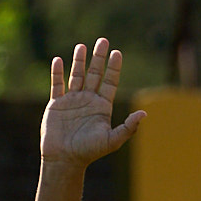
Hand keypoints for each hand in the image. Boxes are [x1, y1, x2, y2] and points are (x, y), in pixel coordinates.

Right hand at [41, 39, 145, 166]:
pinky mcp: (56, 104)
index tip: (117, 53)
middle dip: (98, 58)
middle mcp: (88, 100)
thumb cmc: (89, 152)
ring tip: (82, 46)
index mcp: (102, 106)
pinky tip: (59, 60)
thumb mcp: (112, 140)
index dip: (114, 67)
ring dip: (79, 61)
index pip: (110, 82)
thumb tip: (144, 114)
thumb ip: (128, 127)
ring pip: (76, 76)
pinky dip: (57, 73)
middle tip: (103, 41)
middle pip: (95, 74)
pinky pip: (57, 85)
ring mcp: (72, 101)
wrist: (65, 159)